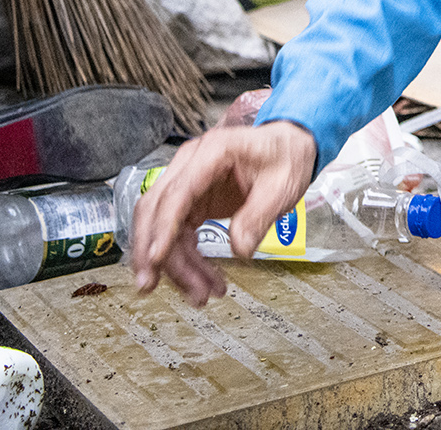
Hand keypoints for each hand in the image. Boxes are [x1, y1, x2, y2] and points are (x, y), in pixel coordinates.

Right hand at [129, 120, 317, 306]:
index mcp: (213, 152)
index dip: (163, 228)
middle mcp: (192, 165)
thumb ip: (259, 215)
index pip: (177, 193)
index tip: (156, 258)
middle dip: (150, 251)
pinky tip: (200, 281)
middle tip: (149, 286)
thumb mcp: (282, 185)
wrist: (291, 145)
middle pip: (155, 210)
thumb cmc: (285, 155)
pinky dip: (186, 261)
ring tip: (199, 295)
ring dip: (175, 265)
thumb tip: (239, 249)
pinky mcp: (193, 201)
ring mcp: (189, 183)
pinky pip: (178, 234)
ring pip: (163, 228)